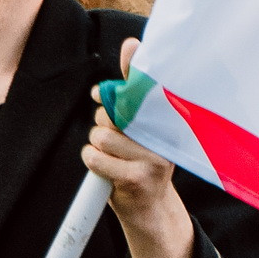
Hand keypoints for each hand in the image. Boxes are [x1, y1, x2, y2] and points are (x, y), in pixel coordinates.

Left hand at [85, 37, 195, 257]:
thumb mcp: (141, 128)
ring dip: (97, 147)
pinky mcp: (139, 177)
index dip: (131, 69)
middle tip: (116, 141)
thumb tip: (130, 45)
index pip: (146, 86)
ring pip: (101, 135)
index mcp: (166, 119)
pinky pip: (95, 157)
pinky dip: (93, 162)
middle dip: (103, 124)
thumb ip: (131, 92)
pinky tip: (107, 171)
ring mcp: (153, 157)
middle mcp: (164, 134)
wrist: (153, 212)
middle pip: (111, 113)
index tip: (124, 54)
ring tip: (113, 159)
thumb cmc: (141, 164)